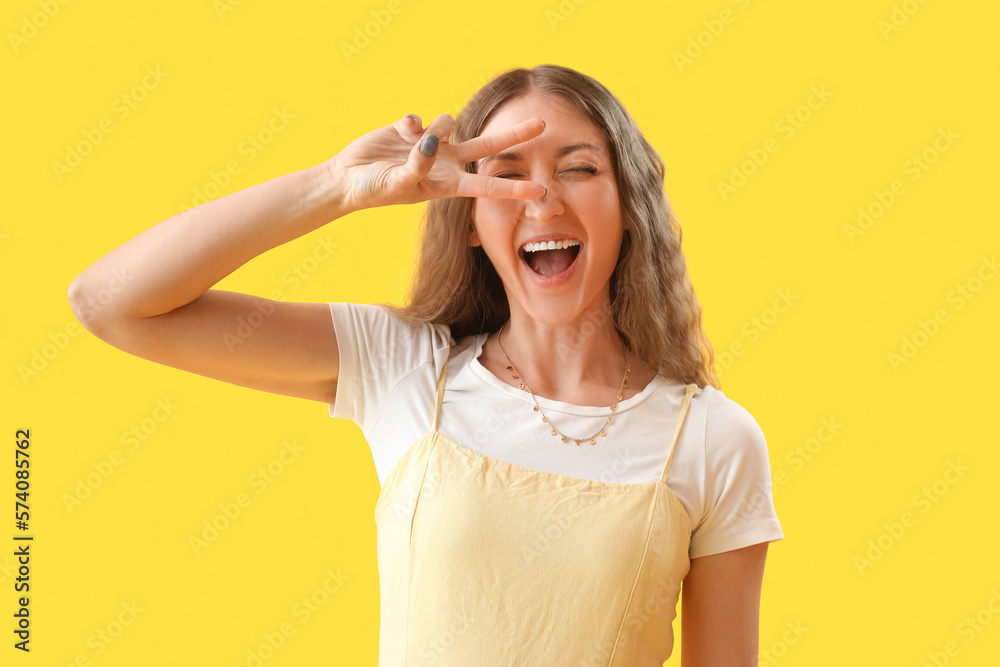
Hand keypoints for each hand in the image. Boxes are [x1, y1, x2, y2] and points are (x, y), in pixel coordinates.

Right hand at [328, 112, 545, 211]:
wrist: (348, 179)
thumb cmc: (373, 190)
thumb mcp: (398, 183)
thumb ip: (418, 165)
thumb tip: (433, 141)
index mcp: (448, 184)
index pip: (487, 185)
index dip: (513, 188)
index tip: (539, 190)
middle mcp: (447, 162)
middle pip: (489, 146)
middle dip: (515, 135)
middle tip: (542, 124)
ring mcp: (433, 144)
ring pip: (450, 123)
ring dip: (437, 128)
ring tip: (413, 142)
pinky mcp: (415, 127)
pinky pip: (422, 118)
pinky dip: (411, 123)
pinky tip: (399, 132)